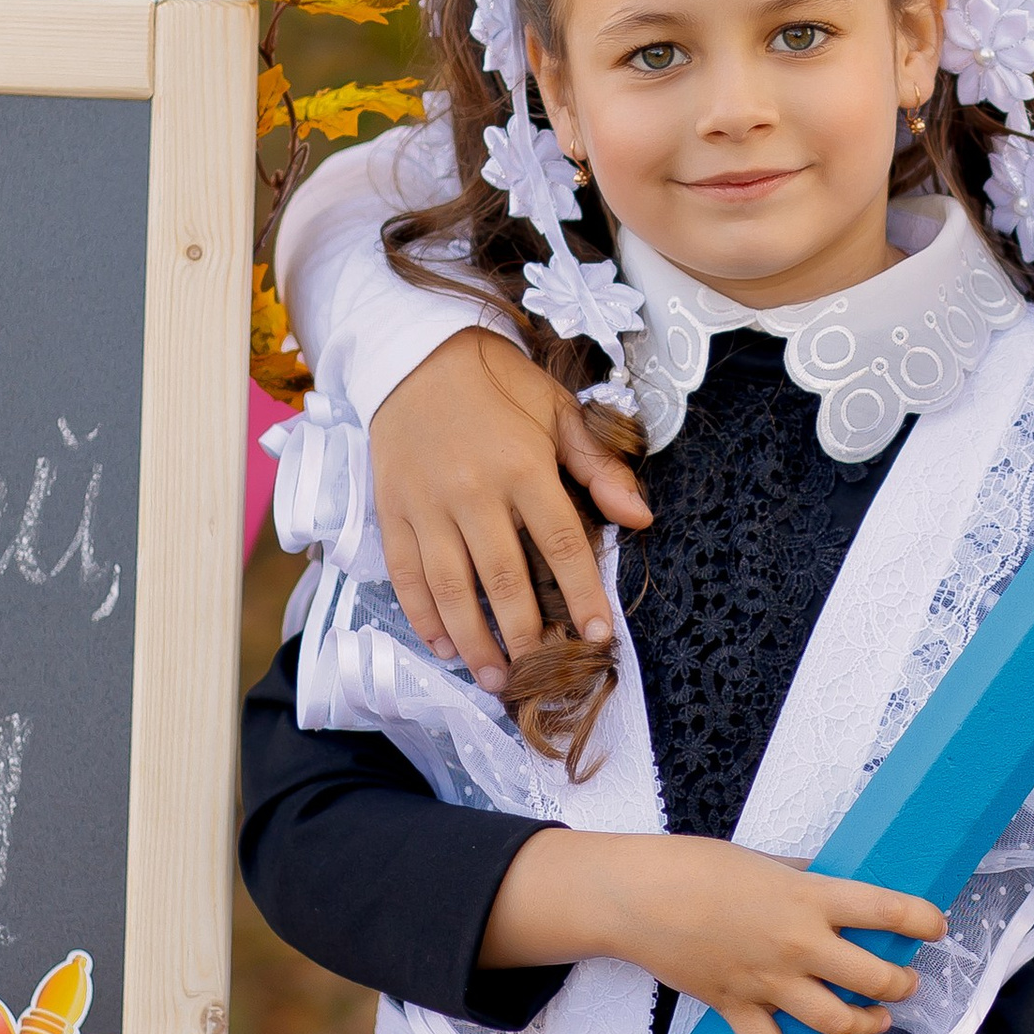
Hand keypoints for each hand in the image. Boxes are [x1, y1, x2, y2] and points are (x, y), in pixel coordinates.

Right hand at [370, 328, 651, 691]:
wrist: (417, 354)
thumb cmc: (498, 384)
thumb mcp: (558, 412)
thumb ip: (599, 468)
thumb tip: (641, 518)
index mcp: (522, 466)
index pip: (560, 543)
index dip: (583, 593)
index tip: (599, 635)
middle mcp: (472, 491)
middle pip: (502, 579)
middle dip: (523, 636)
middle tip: (538, 675)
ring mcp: (426, 504)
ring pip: (450, 588)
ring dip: (472, 641)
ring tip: (493, 678)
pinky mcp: (392, 510)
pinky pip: (405, 573)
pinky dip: (422, 615)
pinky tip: (441, 645)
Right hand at [487, 830, 945, 1033]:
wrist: (640, 897)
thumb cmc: (698, 866)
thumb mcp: (765, 860)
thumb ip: (804, 877)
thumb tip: (833, 881)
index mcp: (810, 897)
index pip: (885, 910)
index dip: (922, 919)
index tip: (937, 925)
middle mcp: (799, 944)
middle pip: (872, 977)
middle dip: (900, 983)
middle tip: (905, 981)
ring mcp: (769, 982)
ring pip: (836, 1021)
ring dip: (865, 1026)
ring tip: (875, 1021)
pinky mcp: (737, 1009)